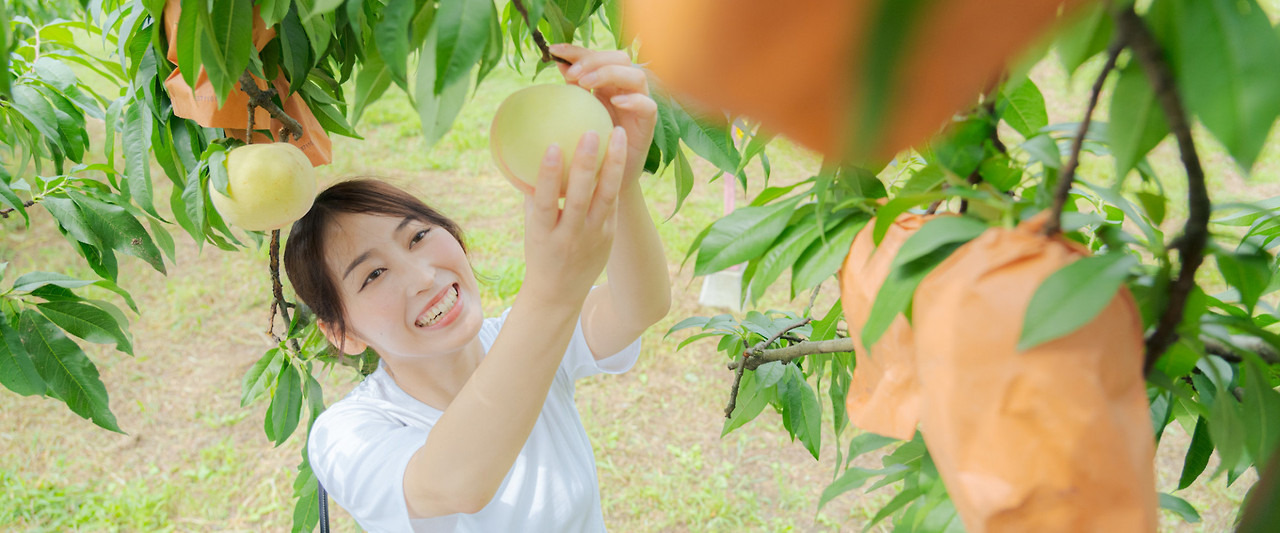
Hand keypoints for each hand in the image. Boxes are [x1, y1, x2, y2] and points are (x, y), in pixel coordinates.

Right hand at [520, 125, 628, 306]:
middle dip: (586, 164)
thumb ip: (534, 197)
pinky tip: (621, 152)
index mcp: (543, 233)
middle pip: (580, 198)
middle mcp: (569, 236)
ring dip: (614, 165)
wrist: (559, 294)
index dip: (548, 175)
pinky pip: (614, 203)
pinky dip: (617, 178)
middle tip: (592, 132)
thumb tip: (530, 155)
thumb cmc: (540, 251)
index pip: (545, 202)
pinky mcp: (609, 236)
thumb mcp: (531, 228)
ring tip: (619, 134)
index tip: (552, 145)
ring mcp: (593, 237)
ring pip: (606, 198)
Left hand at [550, 44, 656, 184]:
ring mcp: (639, 104)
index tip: (553, 51)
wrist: (607, 178)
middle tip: (572, 74)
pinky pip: (648, 105)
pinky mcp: (648, 123)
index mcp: (608, 83)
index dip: (577, 50)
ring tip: (586, 85)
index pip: (597, 56)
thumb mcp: (576, 114)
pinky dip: (633, 100)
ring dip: (610, 74)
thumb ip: (571, 89)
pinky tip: (614, 102)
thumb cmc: (590, 145)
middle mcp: (626, 89)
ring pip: (636, 76)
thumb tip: (558, 62)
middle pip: (620, 58)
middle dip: (594, 60)